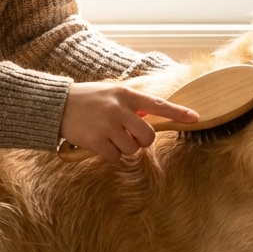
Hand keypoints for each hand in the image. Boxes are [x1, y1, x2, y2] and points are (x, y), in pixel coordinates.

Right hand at [59, 81, 198, 163]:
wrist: (57, 104)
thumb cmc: (88, 99)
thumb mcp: (111, 93)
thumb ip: (131, 104)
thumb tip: (150, 118)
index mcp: (126, 95)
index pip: (158, 104)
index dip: (178, 112)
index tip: (195, 117)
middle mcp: (119, 109)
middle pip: (148, 136)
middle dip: (142, 141)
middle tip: (130, 137)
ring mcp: (107, 126)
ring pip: (131, 149)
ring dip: (123, 148)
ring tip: (109, 137)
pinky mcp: (95, 141)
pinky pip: (114, 157)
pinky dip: (110, 155)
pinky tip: (99, 144)